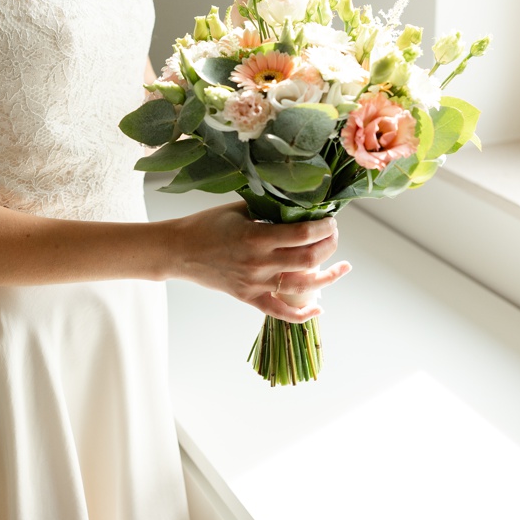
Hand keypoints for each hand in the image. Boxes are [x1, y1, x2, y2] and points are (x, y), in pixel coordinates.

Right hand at [165, 203, 350, 321]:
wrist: (178, 250)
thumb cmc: (205, 225)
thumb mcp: (237, 209)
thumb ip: (267, 209)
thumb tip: (298, 205)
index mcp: (255, 236)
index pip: (303, 234)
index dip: (324, 228)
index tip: (330, 220)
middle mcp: (258, 262)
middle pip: (309, 259)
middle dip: (330, 246)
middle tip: (333, 235)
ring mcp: (254, 283)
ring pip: (303, 286)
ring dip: (328, 276)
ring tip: (342, 267)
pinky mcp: (248, 297)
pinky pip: (280, 312)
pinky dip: (303, 313)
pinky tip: (320, 307)